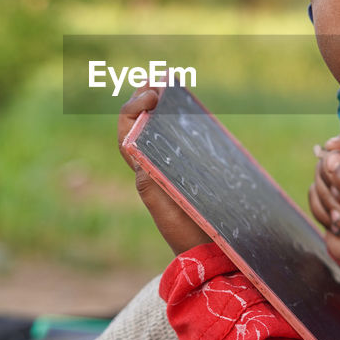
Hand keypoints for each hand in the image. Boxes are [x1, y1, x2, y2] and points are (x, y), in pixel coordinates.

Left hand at [118, 87, 211, 255]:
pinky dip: (180, 124)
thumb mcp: (164, 209)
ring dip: (160, 108)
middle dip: (144, 100)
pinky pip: (180, 144)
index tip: (150, 95)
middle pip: (140, 127)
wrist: (212, 257)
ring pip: (159, 133)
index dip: (133, 109)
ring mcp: (173, 171)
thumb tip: (135, 150)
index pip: (127, 134)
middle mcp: (154, 170)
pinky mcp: (192, 175)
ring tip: (166, 86)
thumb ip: (149, 182)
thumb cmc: (188, 235)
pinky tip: (189, 111)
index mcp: (145, 174)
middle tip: (156, 81)